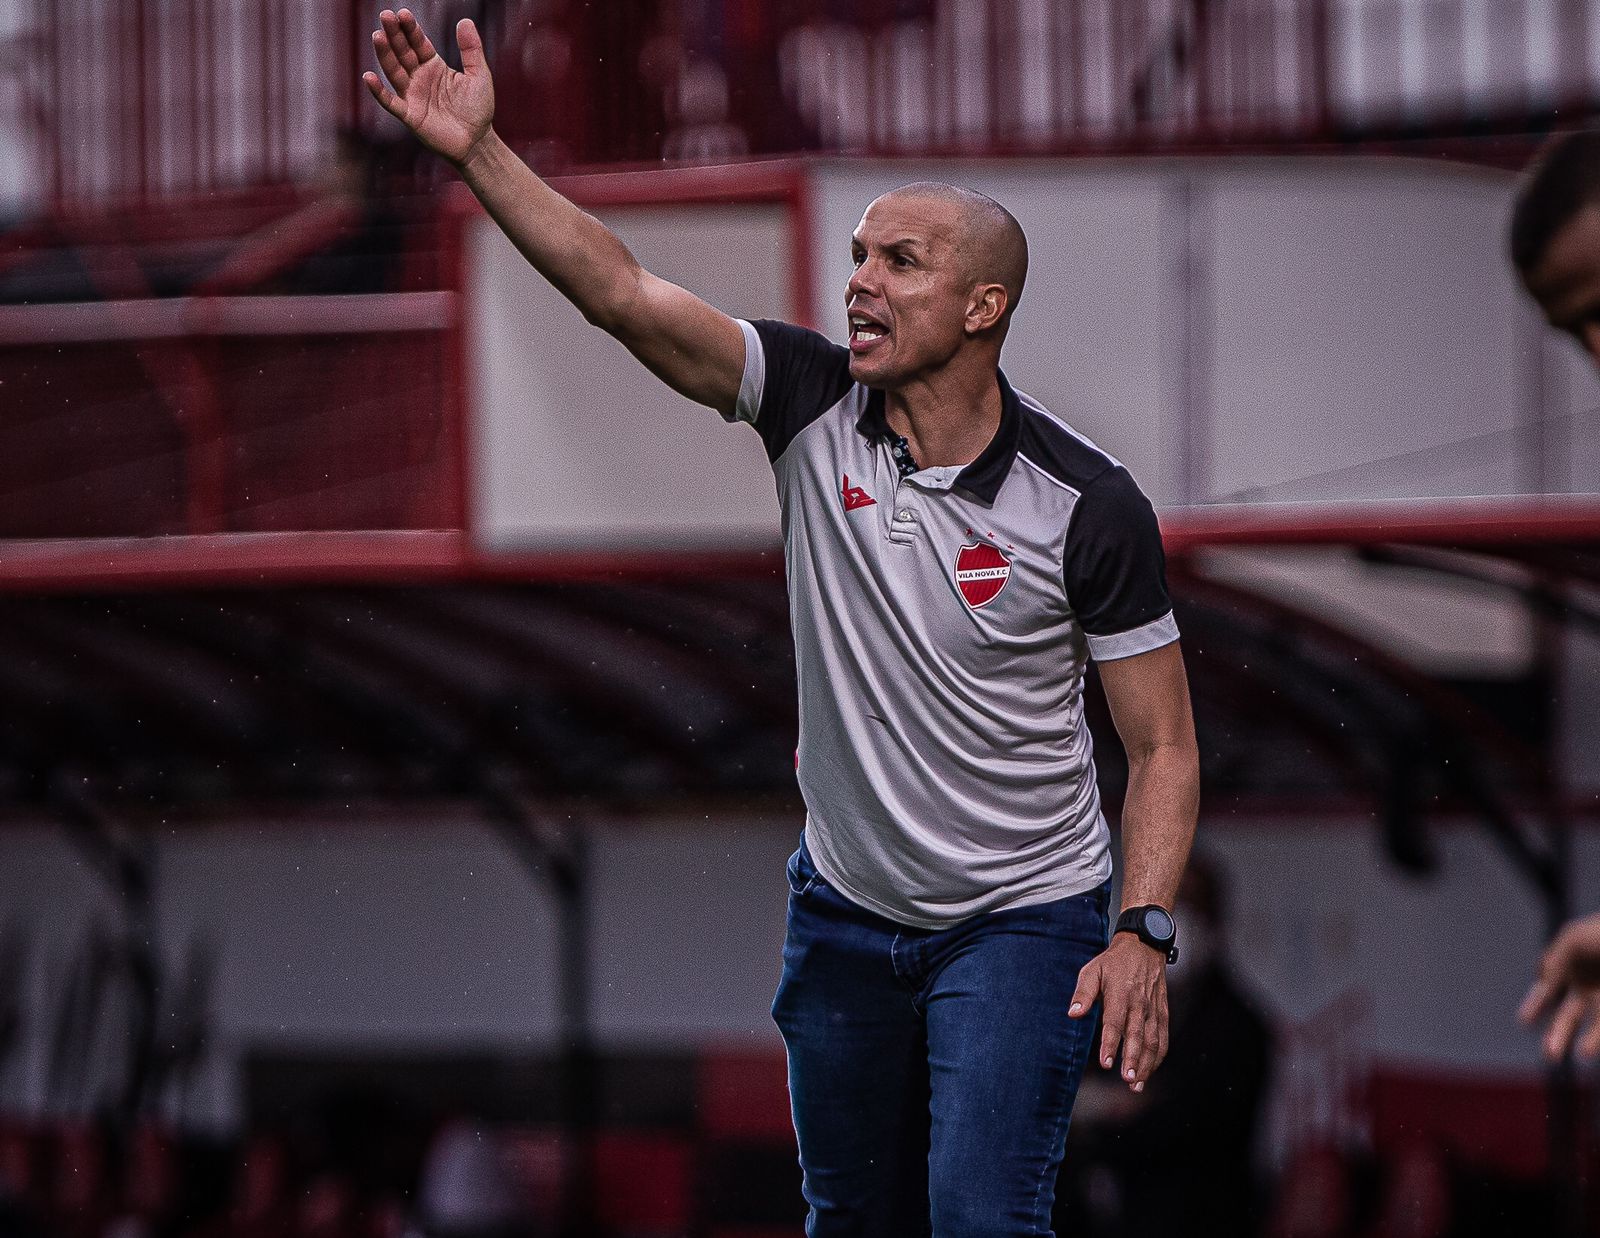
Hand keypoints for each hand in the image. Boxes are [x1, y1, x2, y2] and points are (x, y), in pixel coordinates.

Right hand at [364, 10, 493, 165]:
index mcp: (433, 65)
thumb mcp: (479, 75)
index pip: (418, 42)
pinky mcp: (410, 116)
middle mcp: (419, 77)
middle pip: (402, 52)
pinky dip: (379, 92)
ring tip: (377, 36)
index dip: (410, 28)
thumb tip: (465, 20)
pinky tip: (368, 78)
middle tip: (385, 15)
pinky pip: (391, 102)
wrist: (478, 142)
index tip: (402, 13)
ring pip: (394, 71)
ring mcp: (412, 95)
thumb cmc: (478, 109)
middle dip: (394, 34)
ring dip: (385, 55)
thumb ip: (471, 49)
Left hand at [1069, 932, 1168, 1090]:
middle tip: (1127, 1080)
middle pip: (1137, 1035)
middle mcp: (1139, 1003)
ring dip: (1147, 1064)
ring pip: (1152, 1041)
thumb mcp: (1092, 970)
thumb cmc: (1113, 963)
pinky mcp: (1162, 1012)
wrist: (1144, 947)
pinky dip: (1158, 1056)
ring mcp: (1153, 1009)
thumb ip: (1083, 993)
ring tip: (1137, 1084)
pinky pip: (1163, 1037)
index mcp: (1120, 994)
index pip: (1115, 1023)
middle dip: (1133, 1059)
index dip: (1111, 1044)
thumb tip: (1072, 1014)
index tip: (1106, 1063)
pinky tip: (1150, 1071)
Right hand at [1521, 911, 1599, 1059]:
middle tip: (1550, 1055)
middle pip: (1569, 1018)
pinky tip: (1590, 1045)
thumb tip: (1540, 980)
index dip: (1535, 1007)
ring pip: (1596, 1028)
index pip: (1547, 993)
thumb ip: (1554, 960)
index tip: (1525, 1022)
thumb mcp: (1574, 939)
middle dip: (1559, 1035)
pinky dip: (1599, 1037)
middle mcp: (1587, 990)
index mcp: (1570, 970)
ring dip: (1588, 1042)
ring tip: (1582, 1053)